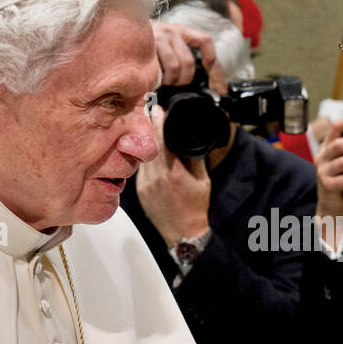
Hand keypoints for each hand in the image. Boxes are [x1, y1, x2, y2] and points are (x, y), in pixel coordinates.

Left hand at [136, 106, 211, 246]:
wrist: (183, 234)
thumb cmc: (195, 209)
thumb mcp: (202, 181)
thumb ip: (194, 159)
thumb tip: (189, 141)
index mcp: (173, 174)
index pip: (162, 141)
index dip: (159, 123)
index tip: (159, 110)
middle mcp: (156, 178)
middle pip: (150, 146)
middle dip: (151, 128)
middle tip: (151, 112)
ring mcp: (145, 185)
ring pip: (142, 157)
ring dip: (145, 144)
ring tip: (149, 132)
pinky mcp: (140, 192)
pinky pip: (141, 170)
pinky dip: (145, 161)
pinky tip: (149, 156)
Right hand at [151, 22, 226, 92]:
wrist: (122, 29)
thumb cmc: (146, 41)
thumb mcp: (165, 39)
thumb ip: (178, 50)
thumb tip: (196, 75)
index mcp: (181, 29)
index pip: (204, 40)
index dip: (210, 56)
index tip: (207, 68)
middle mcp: (172, 31)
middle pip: (188, 61)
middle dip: (185, 78)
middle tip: (176, 82)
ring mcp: (159, 37)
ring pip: (174, 67)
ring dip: (171, 80)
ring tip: (164, 81)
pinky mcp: (147, 46)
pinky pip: (159, 70)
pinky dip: (160, 79)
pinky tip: (156, 79)